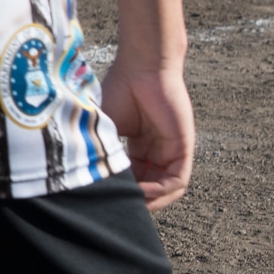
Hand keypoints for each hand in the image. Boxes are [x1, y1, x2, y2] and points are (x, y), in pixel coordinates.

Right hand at [98, 55, 195, 209]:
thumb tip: (89, 179)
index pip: (134, 179)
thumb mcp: (104, 127)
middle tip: (116, 206)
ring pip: (166, 190)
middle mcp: (157, 152)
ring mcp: (171, 151)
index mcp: (139, 147)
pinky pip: (176, 181)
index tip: (104, 195)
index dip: (121, 191)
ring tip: (129, 202)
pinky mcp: (183, 149)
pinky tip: (140, 191)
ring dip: (149, 200)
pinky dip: (159, 191)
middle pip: (151, 188)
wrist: (140, 68)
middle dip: (136, 200)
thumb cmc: (119, 89)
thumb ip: (103, 151)